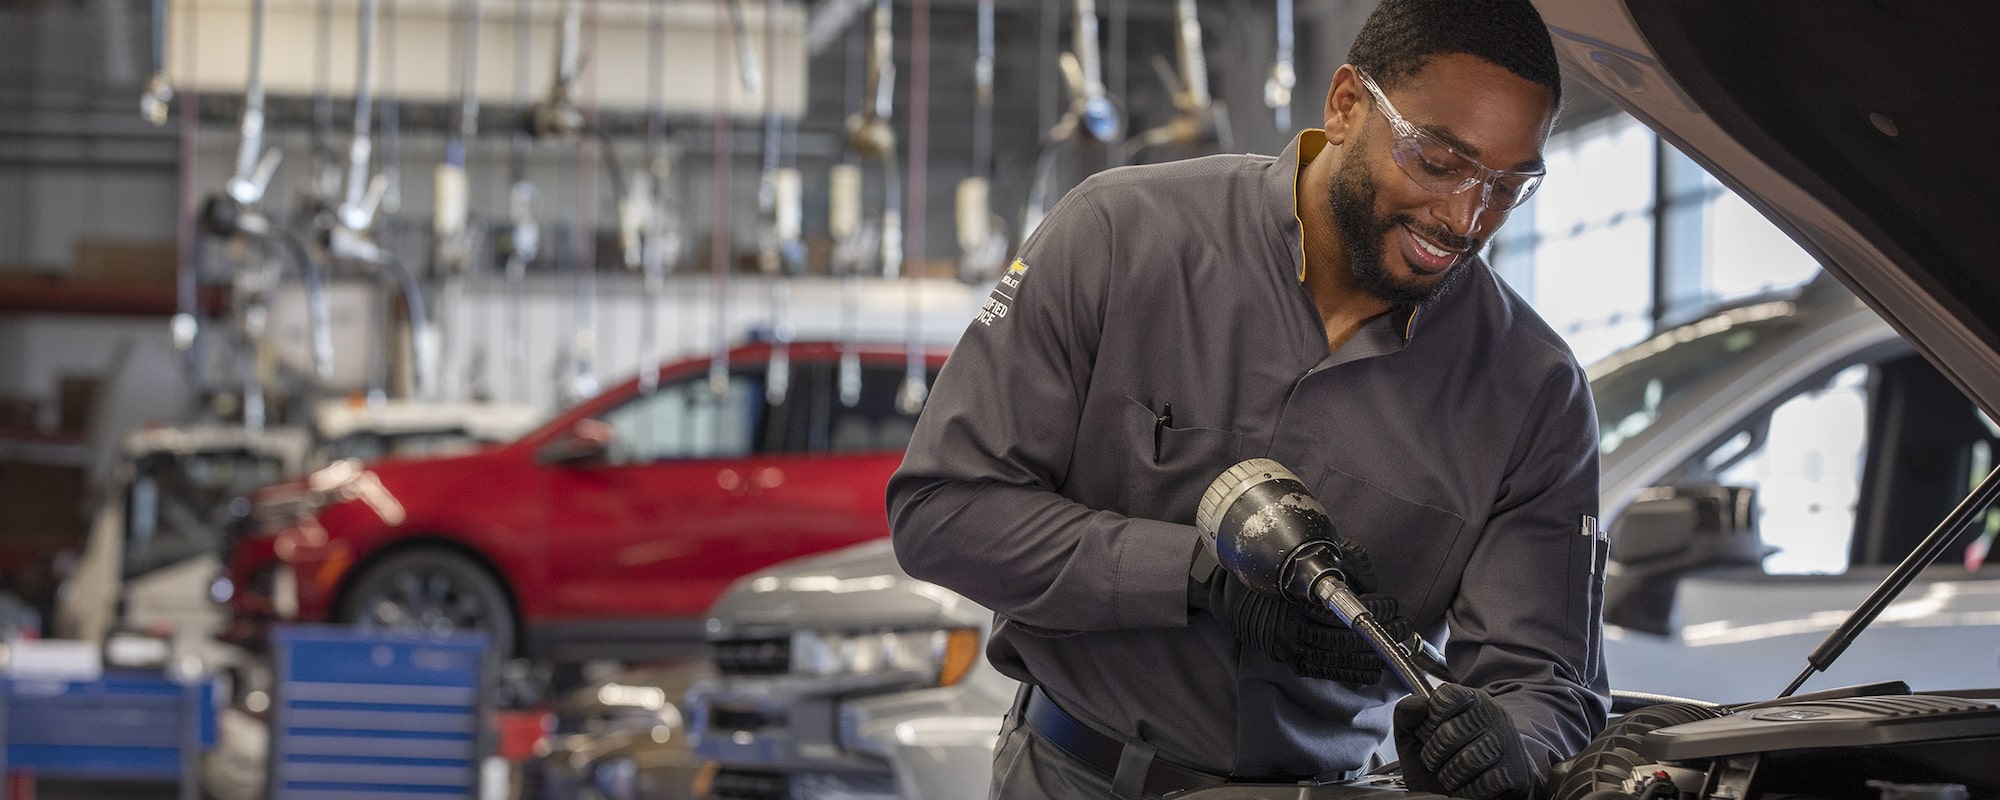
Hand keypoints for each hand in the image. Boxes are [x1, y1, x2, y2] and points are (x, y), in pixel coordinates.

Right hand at [1192, 539, 1413, 683]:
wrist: (1225, 588)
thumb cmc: (1268, 564)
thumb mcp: (1304, 551)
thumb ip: (1341, 561)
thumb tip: (1371, 582)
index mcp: (1297, 597)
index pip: (1346, 610)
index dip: (1376, 611)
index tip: (1393, 606)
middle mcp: (1291, 626)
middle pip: (1346, 638)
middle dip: (1380, 635)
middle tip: (1401, 629)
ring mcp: (1287, 646)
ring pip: (1337, 659)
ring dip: (1369, 658)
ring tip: (1390, 653)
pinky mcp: (1286, 658)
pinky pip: (1322, 671)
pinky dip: (1348, 672)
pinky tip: (1367, 671)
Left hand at [1394, 683, 1538, 799]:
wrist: (1480, 787)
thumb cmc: (1446, 756)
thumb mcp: (1418, 733)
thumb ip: (1407, 714)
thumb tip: (1419, 705)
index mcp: (1470, 698)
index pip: (1444, 698)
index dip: (1429, 721)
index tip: (1430, 732)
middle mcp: (1493, 715)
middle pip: (1449, 734)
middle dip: (1433, 755)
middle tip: (1436, 761)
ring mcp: (1507, 742)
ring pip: (1467, 761)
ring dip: (1449, 776)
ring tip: (1451, 775)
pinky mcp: (1515, 771)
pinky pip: (1485, 783)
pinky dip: (1468, 791)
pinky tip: (1468, 786)